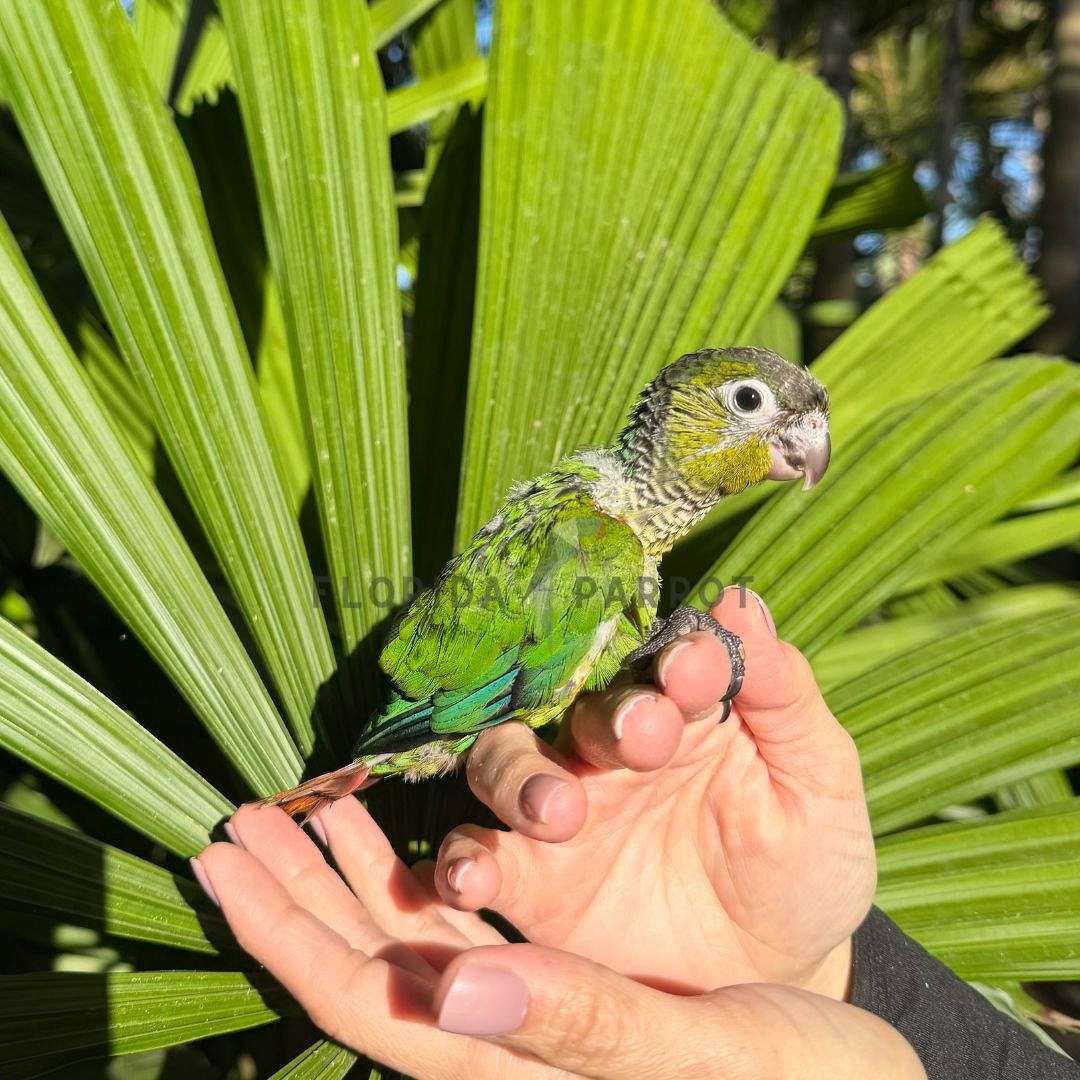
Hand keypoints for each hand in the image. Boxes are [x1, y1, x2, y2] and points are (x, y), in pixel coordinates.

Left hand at [192, 803, 920, 1078]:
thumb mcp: (703, 1055)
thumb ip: (582, 1026)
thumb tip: (455, 989)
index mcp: (525, 1071)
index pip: (369, 1004)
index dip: (288, 932)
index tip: (224, 862)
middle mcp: (510, 1045)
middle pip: (370, 969)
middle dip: (297, 894)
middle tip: (235, 821)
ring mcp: (534, 1012)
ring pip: (414, 941)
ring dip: (352, 875)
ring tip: (304, 811)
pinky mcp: (570, 981)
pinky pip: (473, 924)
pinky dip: (427, 872)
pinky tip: (410, 832)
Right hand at [433, 586, 875, 997]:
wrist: (772, 976)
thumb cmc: (801, 865)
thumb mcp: (816, 780)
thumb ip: (782, 694)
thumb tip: (739, 601)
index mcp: (680, 712)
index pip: (663, 663)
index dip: (676, 660)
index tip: (695, 669)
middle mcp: (608, 749)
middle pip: (577, 707)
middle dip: (605, 719)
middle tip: (642, 741)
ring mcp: (562, 811)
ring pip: (504, 761)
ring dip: (519, 773)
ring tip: (557, 812)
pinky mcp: (528, 881)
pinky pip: (476, 855)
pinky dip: (463, 859)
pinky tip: (473, 879)